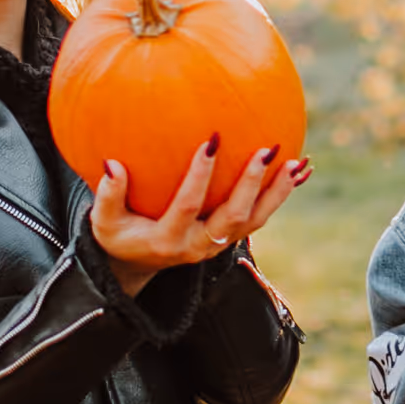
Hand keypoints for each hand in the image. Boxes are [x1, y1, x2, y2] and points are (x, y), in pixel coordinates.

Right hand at [91, 141, 309, 295]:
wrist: (137, 263)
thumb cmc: (118, 234)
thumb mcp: (104, 222)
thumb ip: (107, 196)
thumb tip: (112, 164)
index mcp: (168, 240)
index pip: (188, 205)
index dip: (201, 175)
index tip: (212, 140)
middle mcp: (199, 246)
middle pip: (234, 218)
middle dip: (252, 184)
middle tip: (267, 150)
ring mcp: (218, 244)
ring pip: (255, 221)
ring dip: (278, 192)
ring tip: (298, 162)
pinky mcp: (230, 238)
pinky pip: (260, 217)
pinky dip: (280, 195)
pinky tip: (300, 170)